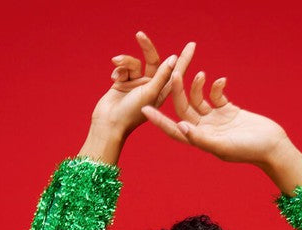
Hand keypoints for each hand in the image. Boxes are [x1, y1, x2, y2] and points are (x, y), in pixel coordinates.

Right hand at [80, 33, 194, 162]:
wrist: (109, 123)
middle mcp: (151, 87)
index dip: (184, 59)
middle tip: (140, 35)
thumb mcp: (150, 93)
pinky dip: (118, 70)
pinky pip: (123, 68)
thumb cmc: (131, 113)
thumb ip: (162, 75)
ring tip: (117, 62)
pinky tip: (114, 78)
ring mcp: (137, 84)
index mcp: (161, 92)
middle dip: (146, 47)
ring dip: (125, 61)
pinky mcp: (123, 83)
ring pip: (135, 63)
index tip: (192, 45)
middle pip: (153, 61)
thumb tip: (173, 59)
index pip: (175, 72)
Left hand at [140, 61, 301, 192]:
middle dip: (178, 91)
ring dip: (197, 85)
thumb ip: (202, 139)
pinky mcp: (228, 110)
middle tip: (174, 71)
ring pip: (198, 99)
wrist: (273, 146)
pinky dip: (215, 86)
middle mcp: (205, 130)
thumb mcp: (224, 146)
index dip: (159, 120)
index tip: (144, 108)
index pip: (174, 129)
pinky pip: (215, 95)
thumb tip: (181, 127)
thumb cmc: (250, 150)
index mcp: (201, 140)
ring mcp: (216, 120)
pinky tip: (220, 81)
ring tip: (201, 74)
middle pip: (184, 108)